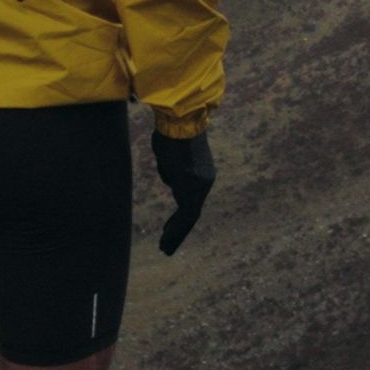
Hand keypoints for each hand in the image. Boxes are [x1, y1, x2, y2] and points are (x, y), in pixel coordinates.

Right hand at [149, 127, 215, 255]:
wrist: (179, 121)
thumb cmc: (172, 132)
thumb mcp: (172, 154)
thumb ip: (174, 169)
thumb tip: (171, 178)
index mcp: (203, 174)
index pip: (192, 201)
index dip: (180, 217)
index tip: (169, 227)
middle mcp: (205, 182)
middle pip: (192, 212)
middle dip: (178, 230)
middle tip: (167, 245)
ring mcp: (199, 187)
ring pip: (189, 217)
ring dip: (176, 235)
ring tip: (165, 248)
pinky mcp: (191, 190)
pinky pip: (185, 216)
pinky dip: (175, 231)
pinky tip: (166, 241)